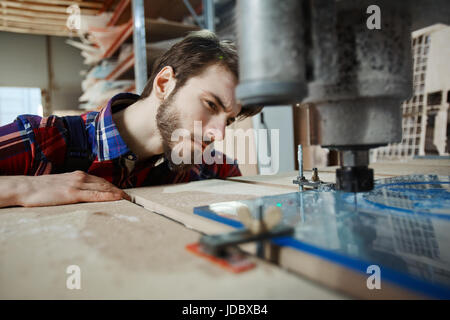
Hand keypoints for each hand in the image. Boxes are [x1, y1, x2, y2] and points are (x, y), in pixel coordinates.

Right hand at [1, 171, 130, 207]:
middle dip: (120, 191)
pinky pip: (95, 195)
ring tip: (130, 200)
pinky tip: (118, 198)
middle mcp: (81, 177)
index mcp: (78, 175)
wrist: (26, 188)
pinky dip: (108, 195)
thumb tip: (82, 195)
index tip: (124, 194)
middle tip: (132, 199)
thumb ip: (73, 188)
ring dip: (118, 194)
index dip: (114, 188)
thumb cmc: (41, 189)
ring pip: (104, 188)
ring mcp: (77, 185)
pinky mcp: (72, 193)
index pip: (101, 181)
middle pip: (106, 184)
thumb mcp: (61, 186)